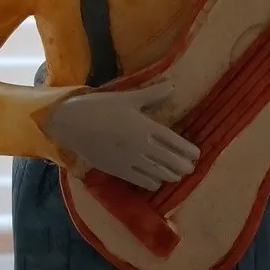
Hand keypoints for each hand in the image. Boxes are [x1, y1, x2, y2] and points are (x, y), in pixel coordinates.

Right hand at [43, 83, 199, 191]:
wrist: (71, 123)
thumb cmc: (99, 106)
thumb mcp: (127, 98)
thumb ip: (152, 95)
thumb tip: (173, 86)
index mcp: (146, 127)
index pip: (175, 142)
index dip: (189, 151)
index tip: (197, 155)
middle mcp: (141, 146)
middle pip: (171, 161)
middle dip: (183, 166)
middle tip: (190, 168)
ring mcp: (130, 160)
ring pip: (159, 174)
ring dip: (171, 176)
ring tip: (177, 175)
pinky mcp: (118, 171)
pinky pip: (142, 181)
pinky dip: (153, 183)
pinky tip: (157, 182)